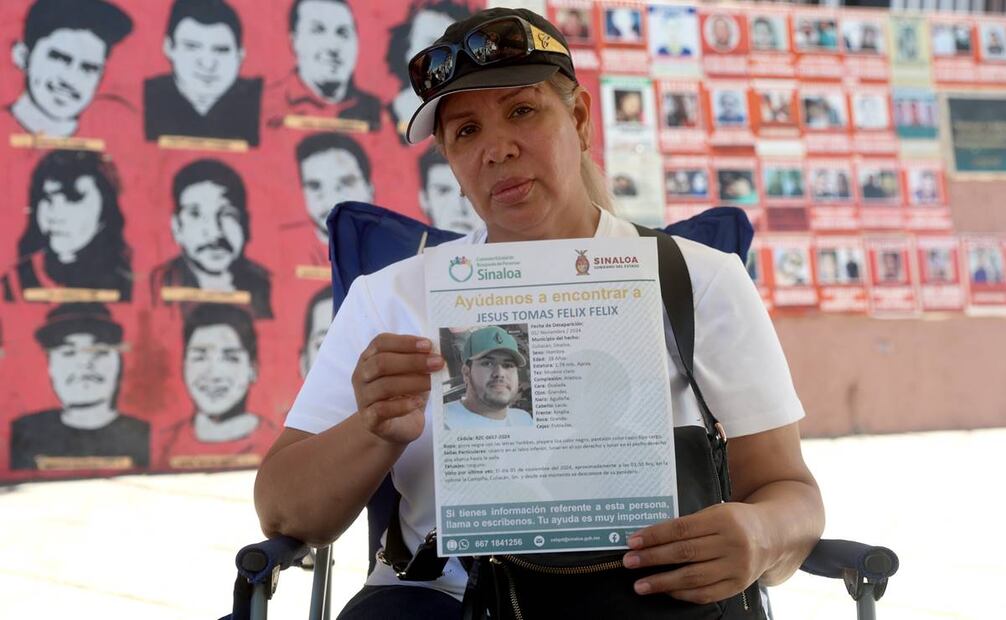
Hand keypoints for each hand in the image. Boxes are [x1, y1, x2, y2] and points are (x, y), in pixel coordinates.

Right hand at [351, 333, 444, 444]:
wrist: (395, 427)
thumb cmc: (404, 394)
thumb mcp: (411, 373)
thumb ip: (420, 360)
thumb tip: (438, 353)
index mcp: (369, 358)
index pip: (381, 342)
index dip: (405, 342)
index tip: (428, 345)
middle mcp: (362, 376)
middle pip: (382, 363)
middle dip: (412, 361)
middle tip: (437, 363)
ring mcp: (363, 398)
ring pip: (384, 386)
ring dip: (412, 382)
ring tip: (432, 383)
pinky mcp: (370, 420)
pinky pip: (382, 410)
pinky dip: (402, 405)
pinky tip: (418, 402)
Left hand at [622, 503, 769, 603]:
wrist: (773, 535)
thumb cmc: (735, 521)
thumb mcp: (715, 513)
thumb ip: (688, 525)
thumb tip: (650, 538)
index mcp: (723, 519)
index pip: (681, 529)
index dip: (654, 536)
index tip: (633, 542)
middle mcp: (732, 543)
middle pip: (685, 553)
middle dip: (653, 559)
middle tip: (628, 562)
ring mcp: (737, 567)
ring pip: (693, 577)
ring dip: (663, 582)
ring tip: (640, 585)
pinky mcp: (738, 585)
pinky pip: (706, 594)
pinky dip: (683, 594)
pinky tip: (666, 591)